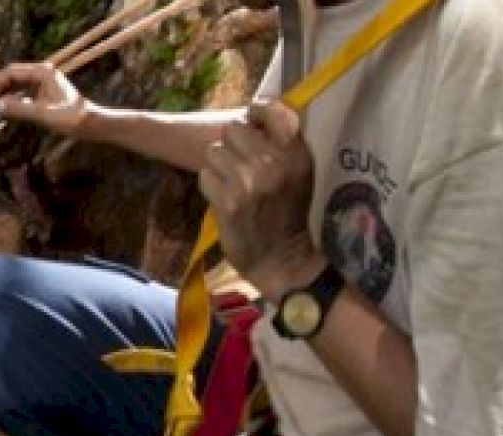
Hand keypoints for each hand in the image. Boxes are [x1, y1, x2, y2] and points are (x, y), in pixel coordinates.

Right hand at [0, 62, 89, 135]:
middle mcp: (39, 74)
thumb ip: (19, 108)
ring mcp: (38, 83)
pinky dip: (5, 101)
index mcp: (42, 72)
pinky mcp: (37, 94)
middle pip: (8, 77)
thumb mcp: (43, 113)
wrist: (88, 125)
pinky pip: (16, 94)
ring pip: (10, 85)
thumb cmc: (71, 117)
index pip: (11, 72)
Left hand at [199, 100, 327, 298]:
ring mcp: (250, 182)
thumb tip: (254, 109)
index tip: (254, 122)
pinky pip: (204, 175)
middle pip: (233, 128)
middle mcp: (275, 164)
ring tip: (235, 184)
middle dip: (232, 145)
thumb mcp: (298, 174)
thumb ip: (281, 143)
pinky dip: (210, 186)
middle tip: (241, 165)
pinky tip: (226, 199)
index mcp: (297, 155)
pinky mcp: (228, 201)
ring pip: (214, 151)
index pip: (274, 110)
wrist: (281, 259)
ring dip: (219, 167)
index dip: (257, 112)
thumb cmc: (287, 212)